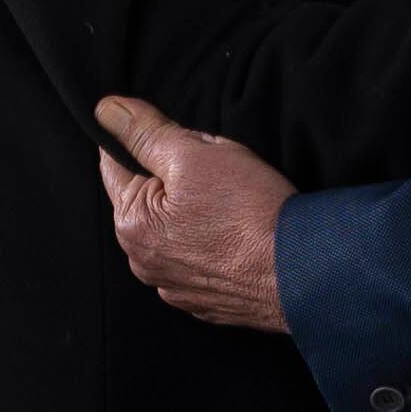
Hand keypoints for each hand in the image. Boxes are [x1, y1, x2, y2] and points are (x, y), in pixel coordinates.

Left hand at [96, 96, 290, 332]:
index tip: (177, 138)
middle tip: (217, 170)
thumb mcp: (195, 154)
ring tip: (235, 203)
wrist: (304, 271)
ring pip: (176, 229)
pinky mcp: (208, 300)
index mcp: (132, 225)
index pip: (115, 165)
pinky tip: (241, 233)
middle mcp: (145, 263)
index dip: (145, 141)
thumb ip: (145, 131)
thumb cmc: (250, 213)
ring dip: (194, 212)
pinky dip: (215, 243)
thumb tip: (106, 111)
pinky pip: (201, 258)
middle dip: (174, 176)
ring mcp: (177, 287)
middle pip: (148, 198)